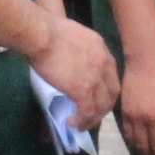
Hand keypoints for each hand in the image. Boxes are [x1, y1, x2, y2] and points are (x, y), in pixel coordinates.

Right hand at [32, 15, 119, 131]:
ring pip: (102, 105)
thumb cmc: (48, 31)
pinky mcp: (84, 90)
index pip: (110, 74)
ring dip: (93, 118)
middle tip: (90, 114)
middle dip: (103, 106)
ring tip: (80, 123)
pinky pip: (88, 111)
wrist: (42, 35)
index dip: (104, 88)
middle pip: (112, 92)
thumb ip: (77, 48)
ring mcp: (96, 77)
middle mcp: (104, 63)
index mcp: (101, 48)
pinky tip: (72, 122)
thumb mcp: (72, 35)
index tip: (94, 96)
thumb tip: (67, 58)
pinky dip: (81, 120)